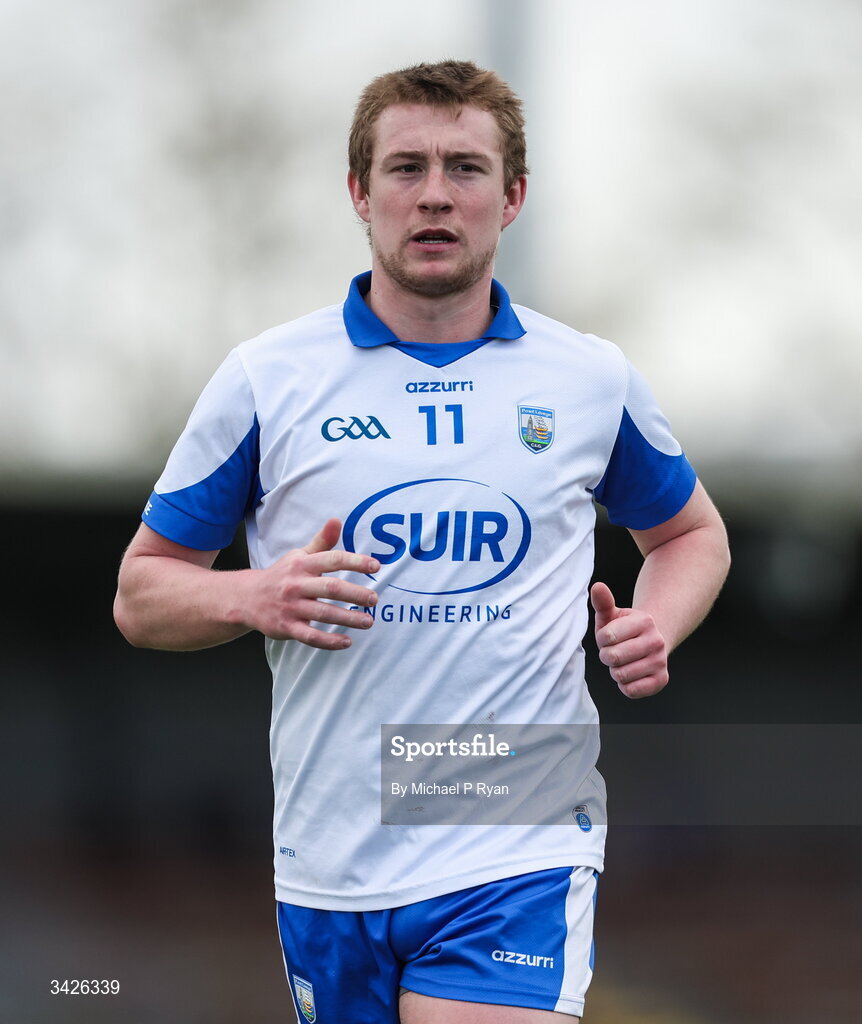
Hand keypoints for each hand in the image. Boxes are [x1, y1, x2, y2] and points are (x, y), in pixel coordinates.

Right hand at [239, 518, 379, 649]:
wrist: (246, 598)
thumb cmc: (281, 575)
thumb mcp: (299, 556)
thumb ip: (322, 542)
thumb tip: (337, 520)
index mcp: (302, 565)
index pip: (333, 560)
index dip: (355, 561)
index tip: (375, 566)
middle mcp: (296, 584)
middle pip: (331, 588)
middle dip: (355, 593)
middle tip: (374, 599)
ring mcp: (291, 607)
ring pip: (323, 613)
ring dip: (348, 618)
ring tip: (368, 621)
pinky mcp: (286, 627)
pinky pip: (310, 636)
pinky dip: (329, 641)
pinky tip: (346, 642)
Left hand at [590, 582, 668, 698]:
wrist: (651, 642)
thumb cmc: (624, 629)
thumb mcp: (612, 615)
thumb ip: (603, 602)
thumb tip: (597, 586)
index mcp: (644, 621)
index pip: (607, 637)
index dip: (602, 639)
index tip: (608, 637)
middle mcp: (656, 641)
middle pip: (613, 657)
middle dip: (606, 656)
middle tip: (614, 651)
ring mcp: (661, 661)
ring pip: (620, 675)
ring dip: (615, 670)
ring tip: (623, 661)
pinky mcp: (661, 680)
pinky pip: (631, 690)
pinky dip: (624, 685)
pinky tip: (630, 673)